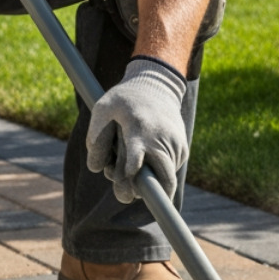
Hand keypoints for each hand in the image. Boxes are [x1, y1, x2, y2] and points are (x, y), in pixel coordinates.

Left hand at [86, 58, 187, 204]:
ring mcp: (175, 145)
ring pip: (166, 179)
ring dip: (150, 182)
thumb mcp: (102, 109)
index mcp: (138, 130)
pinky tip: (147, 157)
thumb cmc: (124, 99)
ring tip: (131, 166)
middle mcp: (161, 140)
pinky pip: (170, 171)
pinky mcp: (183, 148)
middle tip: (130, 195)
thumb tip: (97, 169)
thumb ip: (95, 140)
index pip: (137, 160)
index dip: (131, 176)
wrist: (157, 84)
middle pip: (164, 182)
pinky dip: (158, 171)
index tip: (129, 187)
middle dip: (148, 195)